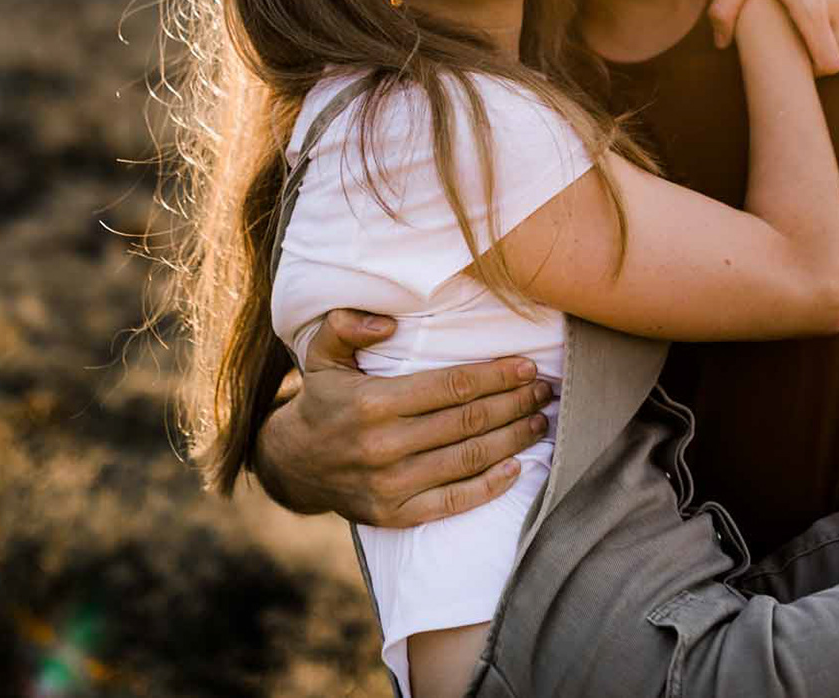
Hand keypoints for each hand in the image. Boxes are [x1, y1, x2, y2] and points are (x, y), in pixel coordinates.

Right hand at [255, 309, 551, 525]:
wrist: (294, 464)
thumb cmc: (323, 400)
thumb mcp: (322, 354)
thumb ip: (348, 326)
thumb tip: (388, 323)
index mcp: (373, 402)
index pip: (451, 387)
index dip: (496, 376)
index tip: (527, 366)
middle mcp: (384, 446)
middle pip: (469, 422)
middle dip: (514, 404)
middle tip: (544, 391)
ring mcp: (391, 485)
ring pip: (469, 459)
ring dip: (513, 440)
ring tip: (540, 422)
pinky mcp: (396, 514)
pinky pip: (454, 501)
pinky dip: (491, 486)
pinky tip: (518, 468)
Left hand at [708, 0, 838, 74]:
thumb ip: (724, 11)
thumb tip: (720, 43)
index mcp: (811, 8)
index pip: (830, 64)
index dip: (814, 71)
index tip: (796, 63)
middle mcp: (836, 2)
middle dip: (829, 64)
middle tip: (802, 55)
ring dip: (838, 43)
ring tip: (808, 37)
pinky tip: (819, 17)